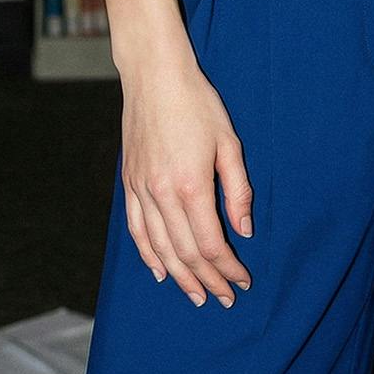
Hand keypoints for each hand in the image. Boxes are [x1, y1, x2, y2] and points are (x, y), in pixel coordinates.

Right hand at [119, 50, 254, 308]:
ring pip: (159, 248)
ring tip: (196, 296)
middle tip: (224, 298)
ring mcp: (141, 189)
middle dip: (207, 280)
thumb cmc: (197, 103)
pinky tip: (160, 271)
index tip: (242, 281)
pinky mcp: (129, 182)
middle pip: (184, 253)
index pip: (210, 244)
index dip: (227, 268)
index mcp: (190, 185)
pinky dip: (148, 255)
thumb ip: (237, 190)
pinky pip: (137, 230)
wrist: (154, 75)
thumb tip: (244, 230)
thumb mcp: (228, 142)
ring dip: (179, 277)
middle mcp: (161, 194)